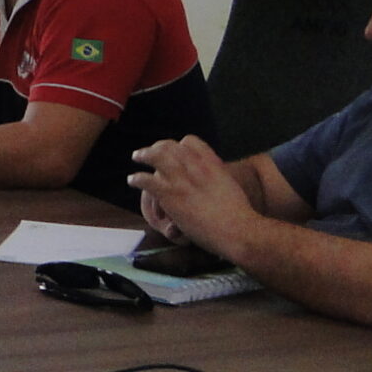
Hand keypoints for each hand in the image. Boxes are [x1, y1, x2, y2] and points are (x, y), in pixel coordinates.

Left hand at [127, 136, 252, 254]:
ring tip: (136, 157)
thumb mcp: (230, 187)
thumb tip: (214, 184)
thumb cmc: (239, 216)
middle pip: (170, 146)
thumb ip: (218, 180)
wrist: (238, 229)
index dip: (179, 145)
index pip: (190, 142)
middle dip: (157, 147)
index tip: (174, 149)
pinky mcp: (170, 194)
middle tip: (149, 151)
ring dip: (143, 155)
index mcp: (212, 163)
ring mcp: (182, 179)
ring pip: (155, 157)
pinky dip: (137, 178)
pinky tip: (132, 180)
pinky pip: (147, 180)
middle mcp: (196, 166)